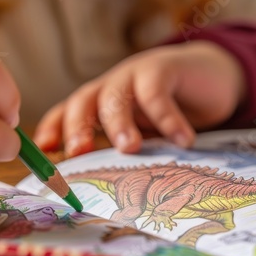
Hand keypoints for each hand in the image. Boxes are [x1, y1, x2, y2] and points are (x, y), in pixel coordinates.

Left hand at [34, 41, 245, 155]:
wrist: (210, 77)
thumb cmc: (168, 112)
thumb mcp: (142, 133)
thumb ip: (123, 151)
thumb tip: (106, 188)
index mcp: (98, 104)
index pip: (66, 113)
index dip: (52, 130)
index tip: (45, 152)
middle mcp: (110, 88)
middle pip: (83, 102)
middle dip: (77, 127)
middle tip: (79, 151)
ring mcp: (134, 74)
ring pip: (115, 96)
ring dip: (119, 123)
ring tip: (129, 148)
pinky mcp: (163, 67)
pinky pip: (157, 93)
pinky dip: (169, 119)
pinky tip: (183, 141)